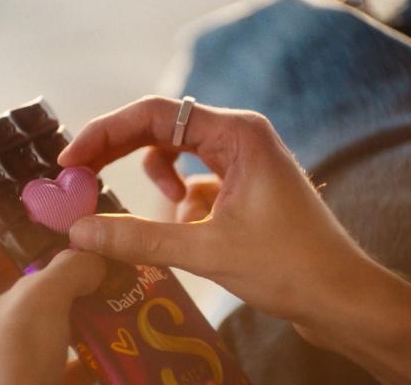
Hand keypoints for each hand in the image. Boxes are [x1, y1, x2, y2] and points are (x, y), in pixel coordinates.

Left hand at [0, 233, 104, 384]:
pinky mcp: (0, 380)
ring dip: (60, 306)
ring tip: (95, 288)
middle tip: (84, 260)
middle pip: (6, 283)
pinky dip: (62, 340)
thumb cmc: (10, 356)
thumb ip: (70, 265)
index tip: (63, 228)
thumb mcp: (43, 297)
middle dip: (49, 273)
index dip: (26, 235)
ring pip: (23, 318)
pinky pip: (33, 350)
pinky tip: (96, 329)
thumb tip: (95, 257)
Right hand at [58, 96, 364, 320]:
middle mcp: (239, 137)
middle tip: (80, 178)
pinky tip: (192, 228)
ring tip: (165, 214)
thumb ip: (139, 238)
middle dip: (119, 153)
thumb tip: (79, 230)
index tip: (70, 160)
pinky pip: (195, 183)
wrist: (340, 297)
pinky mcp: (241, 187)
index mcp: (237, 133)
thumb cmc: (291, 267)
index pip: (154, 113)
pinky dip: (181, 203)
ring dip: (158, 183)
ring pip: (176, 157)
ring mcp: (241, 161)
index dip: (105, 133)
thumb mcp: (207, 251)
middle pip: (160, 129)